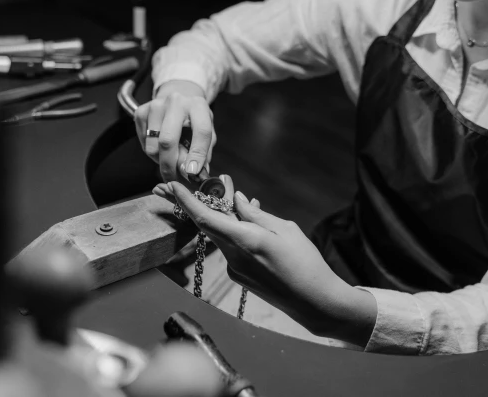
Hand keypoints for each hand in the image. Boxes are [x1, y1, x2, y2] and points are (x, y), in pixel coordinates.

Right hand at [134, 80, 216, 182]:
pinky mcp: (141, 112)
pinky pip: (144, 144)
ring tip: (170, 158)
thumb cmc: (193, 120)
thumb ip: (203, 153)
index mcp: (198, 106)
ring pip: (153, 147)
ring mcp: (156, 106)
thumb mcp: (206, 132)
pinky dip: (152, 153)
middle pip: (168, 141)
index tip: (192, 173)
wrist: (177, 99)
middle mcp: (176, 102)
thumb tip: (195, 175)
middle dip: (170, 166)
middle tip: (173, 179)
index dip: (197, 155)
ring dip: (160, 161)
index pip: (200, 131)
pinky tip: (160, 147)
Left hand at [167, 180, 376, 345]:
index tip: (173, 185)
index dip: (186, 201)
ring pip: (221, 236)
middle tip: (185, 186)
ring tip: (238, 202)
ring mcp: (235, 270)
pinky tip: (252, 228)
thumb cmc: (306, 263)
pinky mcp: (239, 278)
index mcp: (246, 241)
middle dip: (195, 205)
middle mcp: (234, 257)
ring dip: (223, 218)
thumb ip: (256, 214)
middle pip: (207, 226)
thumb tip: (236, 200)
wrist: (314, 303)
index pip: (206, 218)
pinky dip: (235, 234)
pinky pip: (231, 249)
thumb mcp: (286, 230)